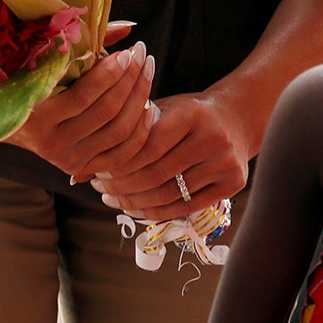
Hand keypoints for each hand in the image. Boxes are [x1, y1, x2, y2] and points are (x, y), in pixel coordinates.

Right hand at [4, 39, 157, 182]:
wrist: (13, 123)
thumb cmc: (33, 83)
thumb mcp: (51, 62)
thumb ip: (86, 43)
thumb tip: (129, 27)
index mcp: (36, 117)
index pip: (84, 95)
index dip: (112, 72)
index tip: (127, 52)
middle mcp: (52, 144)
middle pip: (107, 111)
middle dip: (131, 79)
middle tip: (141, 55)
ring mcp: (68, 160)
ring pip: (119, 131)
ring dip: (140, 97)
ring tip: (147, 71)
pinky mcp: (83, 168)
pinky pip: (123, 154)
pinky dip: (141, 130)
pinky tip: (150, 106)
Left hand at [90, 90, 256, 220]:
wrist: (237, 118)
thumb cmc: (190, 115)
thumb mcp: (164, 109)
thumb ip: (132, 130)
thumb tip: (84, 165)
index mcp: (193, 113)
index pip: (148, 147)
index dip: (119, 164)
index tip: (97, 171)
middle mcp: (213, 138)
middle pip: (156, 174)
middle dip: (122, 186)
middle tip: (100, 188)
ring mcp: (226, 162)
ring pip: (169, 194)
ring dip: (135, 202)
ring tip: (114, 199)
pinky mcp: (234, 183)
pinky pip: (187, 207)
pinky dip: (158, 212)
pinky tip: (138, 208)